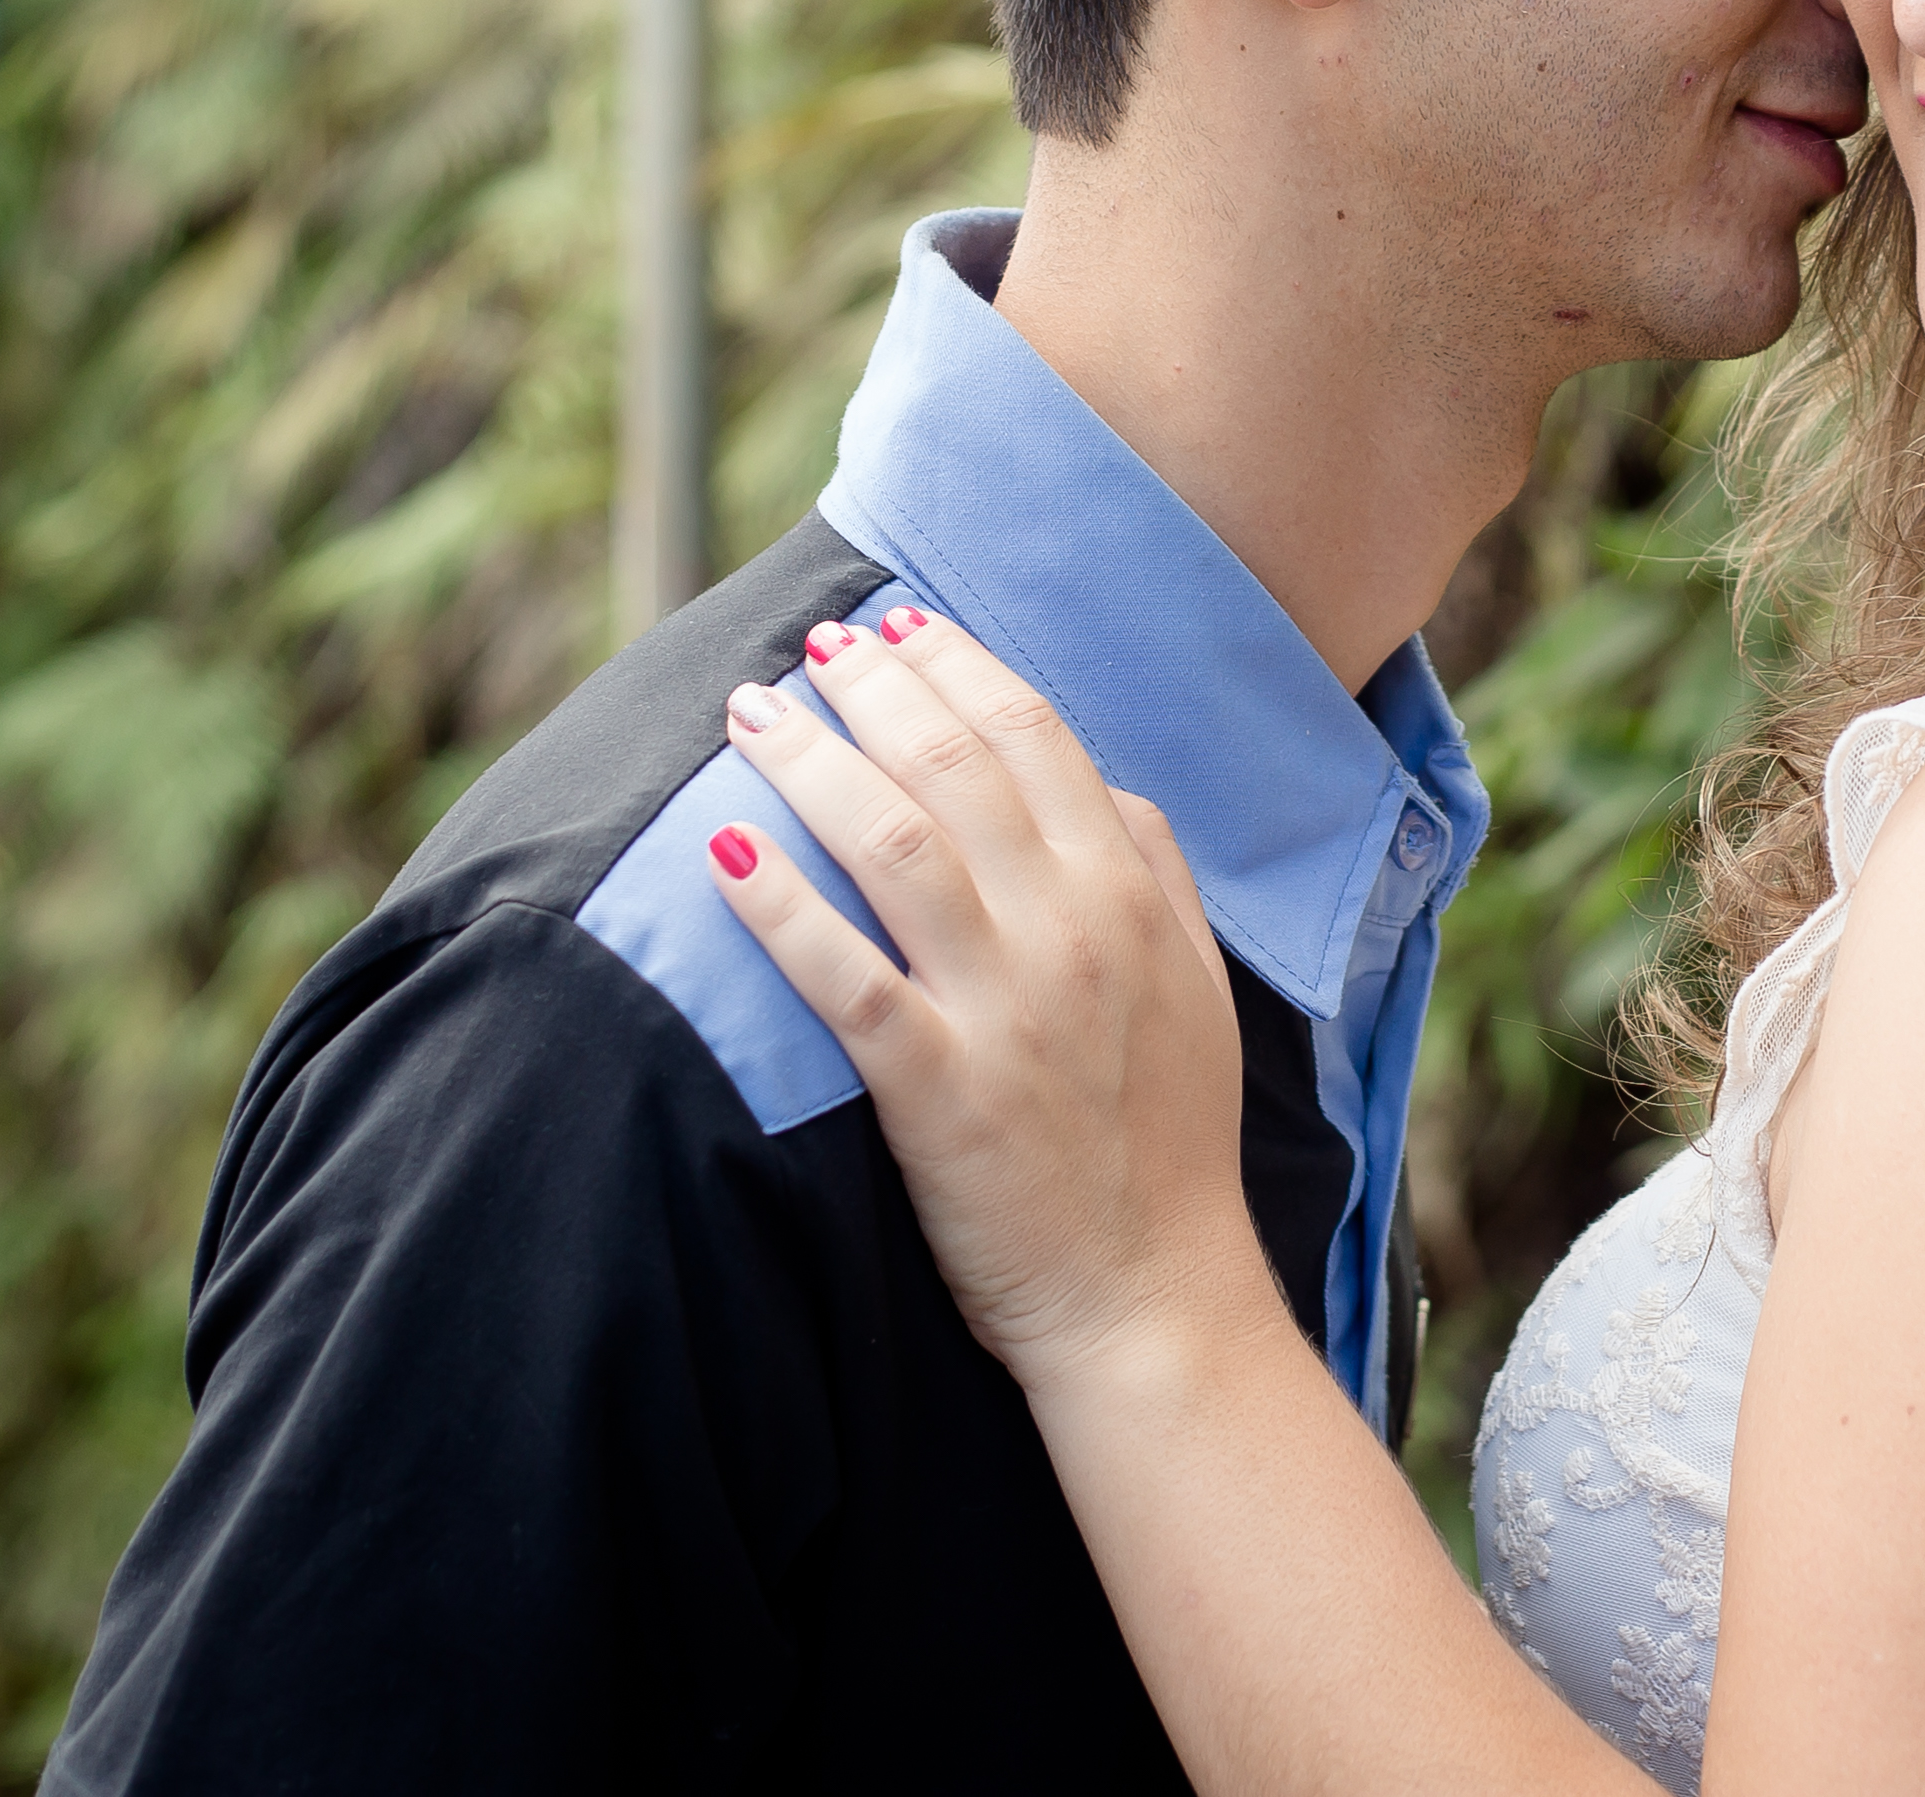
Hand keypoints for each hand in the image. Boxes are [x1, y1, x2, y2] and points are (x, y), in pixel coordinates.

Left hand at [704, 610, 1277, 1387]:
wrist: (1156, 1299)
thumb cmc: (1170, 1144)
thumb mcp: (1198, 985)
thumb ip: (1158, 872)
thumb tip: (1108, 784)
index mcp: (1128, 895)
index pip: (1034, 737)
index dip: (957, 665)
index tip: (896, 624)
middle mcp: (1070, 932)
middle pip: (954, 764)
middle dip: (872, 686)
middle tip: (809, 647)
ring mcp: (1004, 1009)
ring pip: (896, 844)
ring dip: (814, 762)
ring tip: (751, 713)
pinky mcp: (940, 1092)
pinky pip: (845, 981)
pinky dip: (783, 910)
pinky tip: (725, 855)